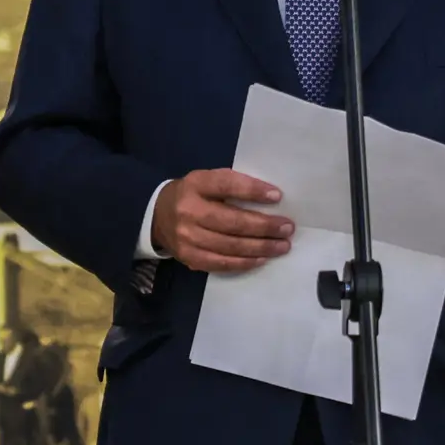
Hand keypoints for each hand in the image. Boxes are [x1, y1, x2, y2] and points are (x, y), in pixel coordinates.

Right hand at [153, 168, 293, 274]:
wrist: (157, 216)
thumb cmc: (193, 195)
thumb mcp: (206, 181)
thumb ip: (231, 186)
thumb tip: (270, 199)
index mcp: (195, 185)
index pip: (226, 185)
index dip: (252, 191)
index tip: (277, 196)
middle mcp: (188, 211)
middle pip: (232, 221)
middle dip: (264, 226)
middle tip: (287, 228)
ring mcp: (187, 237)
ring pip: (230, 246)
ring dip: (261, 247)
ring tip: (282, 245)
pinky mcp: (188, 257)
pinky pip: (221, 263)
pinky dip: (245, 262)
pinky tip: (262, 258)